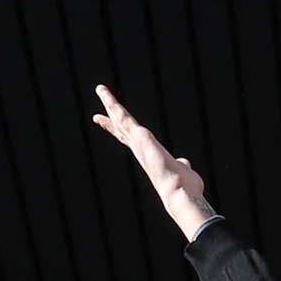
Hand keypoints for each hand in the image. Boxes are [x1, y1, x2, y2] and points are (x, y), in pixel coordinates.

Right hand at [91, 85, 215, 239]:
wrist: (178, 191)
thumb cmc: (182, 186)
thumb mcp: (181, 170)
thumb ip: (180, 164)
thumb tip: (184, 163)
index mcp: (147, 154)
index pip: (129, 139)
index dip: (118, 131)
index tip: (108, 124)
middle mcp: (139, 148)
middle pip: (121, 129)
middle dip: (109, 119)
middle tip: (96, 114)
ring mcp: (138, 142)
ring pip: (121, 119)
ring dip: (110, 103)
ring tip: (101, 90)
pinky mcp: (140, 136)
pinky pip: (125, 118)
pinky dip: (115, 106)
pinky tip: (109, 97)